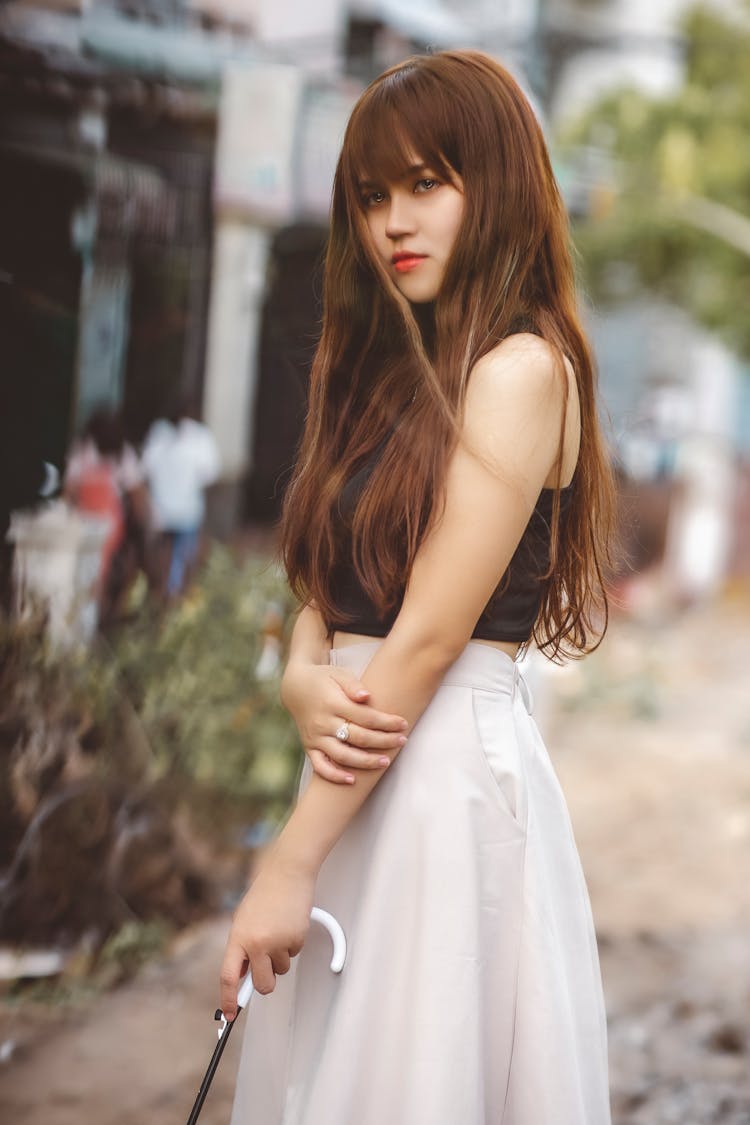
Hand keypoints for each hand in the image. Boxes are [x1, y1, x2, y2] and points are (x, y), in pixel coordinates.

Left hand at [219, 852, 314, 1020]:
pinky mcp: (296, 939)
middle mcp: (257, 944)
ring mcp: (278, 943)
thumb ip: (241, 948)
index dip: (228, 999)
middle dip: (266, 982)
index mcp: (238, 938)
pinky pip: (294, 954)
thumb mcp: (243, 920)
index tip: (230, 1013)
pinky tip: (288, 924)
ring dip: (280, 957)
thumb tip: (243, 974)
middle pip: (262, 984)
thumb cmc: (264, 894)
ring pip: (281, 969)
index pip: (228, 977)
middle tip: (267, 968)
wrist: (287, 872)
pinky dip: (292, 944)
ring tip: (278, 930)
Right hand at [281, 662, 408, 783]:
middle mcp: (323, 723)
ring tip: (385, 762)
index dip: (386, 722)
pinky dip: (334, 776)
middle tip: (402, 741)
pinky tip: (352, 780)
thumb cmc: (324, 679)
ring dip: (365, 762)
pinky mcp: (309, 747)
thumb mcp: (339, 674)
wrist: (296, 687)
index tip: (403, 724)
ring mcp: (315, 738)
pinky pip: (320, 766)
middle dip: (383, 741)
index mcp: (333, 703)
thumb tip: (366, 697)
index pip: (365, 717)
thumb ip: (353, 685)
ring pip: (342, 755)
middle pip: (358, 737)